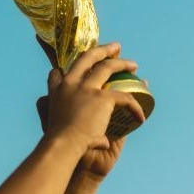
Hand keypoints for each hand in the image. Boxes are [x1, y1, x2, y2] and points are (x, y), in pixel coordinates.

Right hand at [36, 36, 144, 155]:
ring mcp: (86, 88)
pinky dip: (135, 106)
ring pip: (107, 67)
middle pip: (87, 58)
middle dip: (102, 50)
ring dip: (122, 64)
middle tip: (115, 47)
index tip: (71, 70)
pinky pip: (124, 97)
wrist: (63, 146)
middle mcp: (70, 83)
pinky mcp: (101, 98)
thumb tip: (88, 130)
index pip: (57, 73)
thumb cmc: (59, 142)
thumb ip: (59, 117)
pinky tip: (141, 116)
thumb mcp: (52, 123)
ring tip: (133, 65)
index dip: (64, 70)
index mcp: (56, 90)